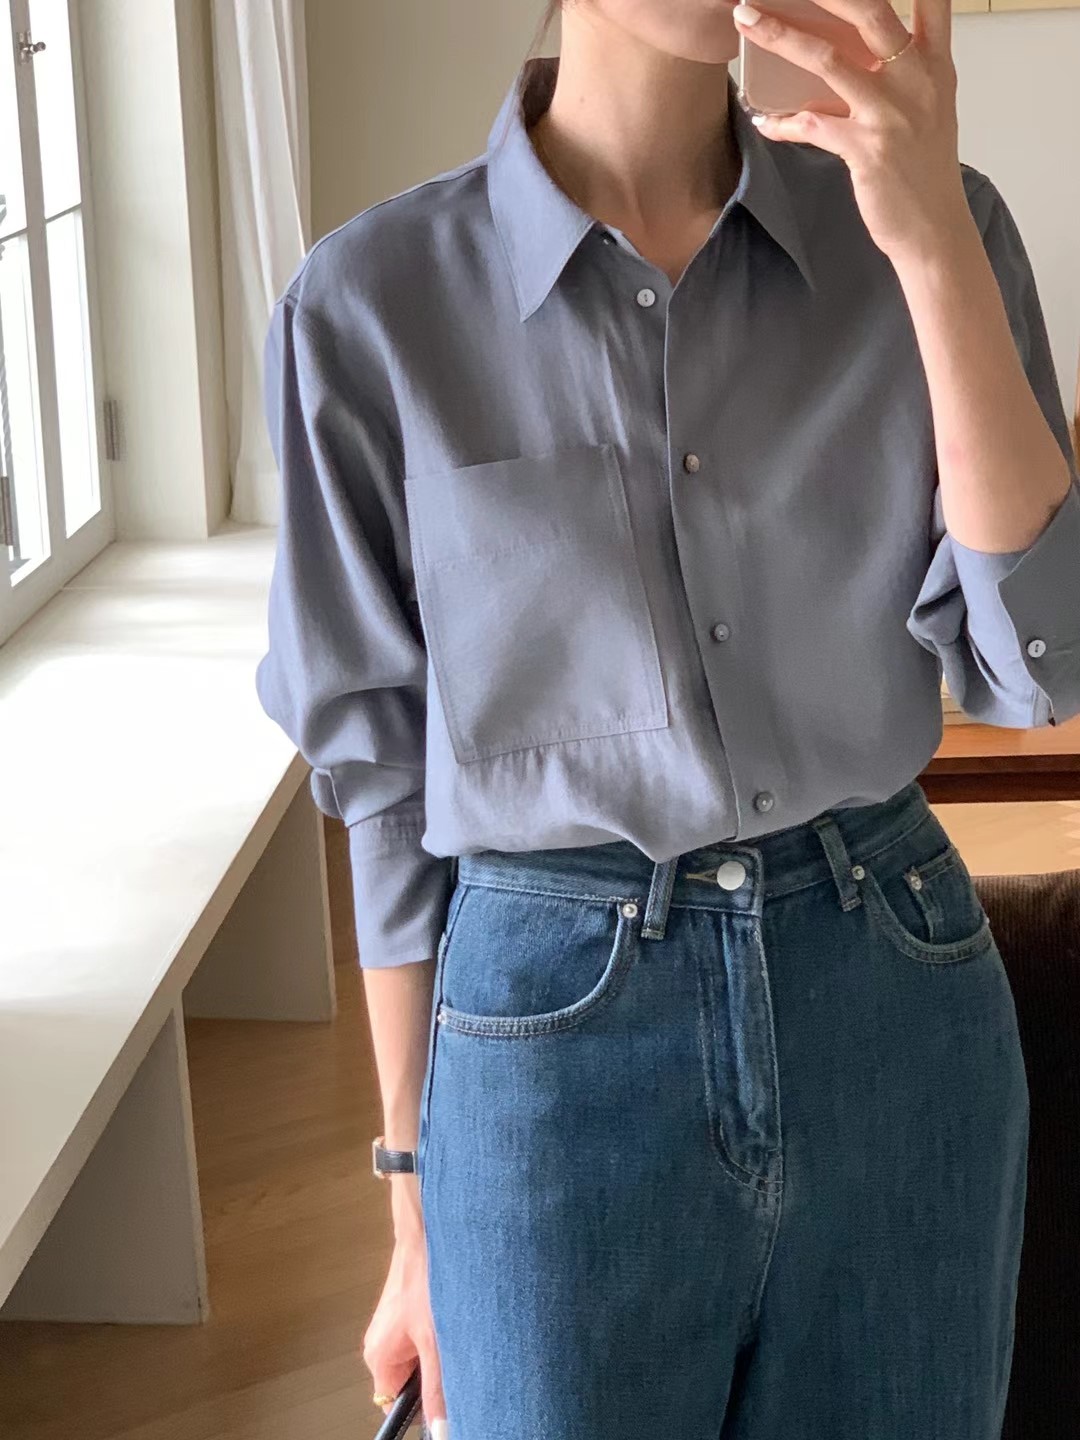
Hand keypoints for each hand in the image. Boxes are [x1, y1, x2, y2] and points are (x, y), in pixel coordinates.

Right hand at [362, 1184, 447, 1437]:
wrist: (425, 1233)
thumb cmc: (424, 1279)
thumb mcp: (436, 1342)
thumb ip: (437, 1388)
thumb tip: (441, 1427)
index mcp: (378, 1357)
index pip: (393, 1404)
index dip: (419, 1404)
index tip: (442, 1398)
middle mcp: (379, 1343)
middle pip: (406, 1381)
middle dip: (431, 1374)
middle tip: (451, 1355)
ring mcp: (390, 1326)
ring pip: (416, 1357)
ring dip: (435, 1350)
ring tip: (450, 1330)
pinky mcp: (403, 1311)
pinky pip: (419, 1336)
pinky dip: (435, 1333)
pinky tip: (449, 1316)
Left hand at [732, 0, 972, 263]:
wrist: (934, 230)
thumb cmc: (924, 172)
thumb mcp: (926, 110)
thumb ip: (900, 74)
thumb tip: (851, 50)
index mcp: (934, 64)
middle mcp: (916, 79)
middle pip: (869, 11)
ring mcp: (890, 113)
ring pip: (828, 59)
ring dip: (780, 36)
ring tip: (746, 20)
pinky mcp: (865, 149)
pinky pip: (811, 124)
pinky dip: (782, 121)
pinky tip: (763, 119)